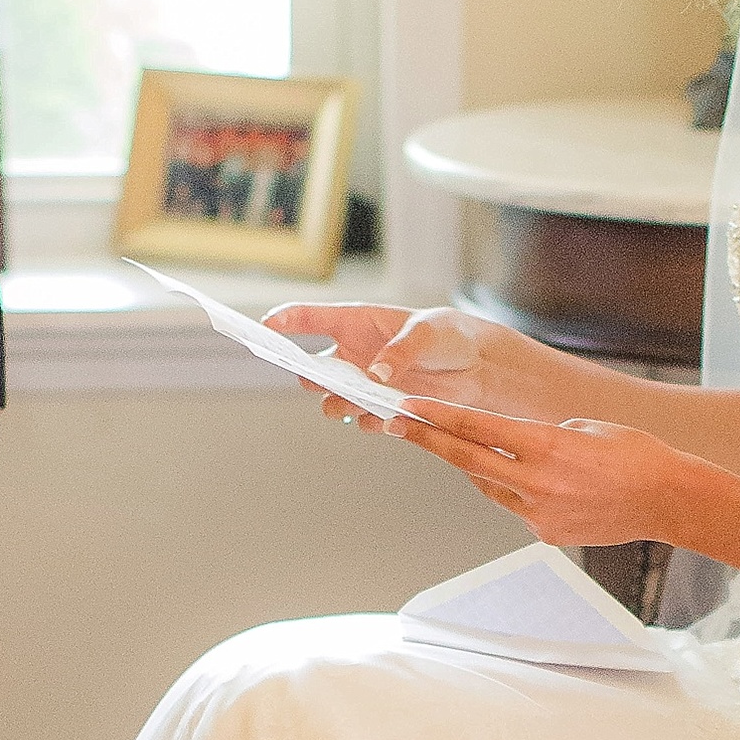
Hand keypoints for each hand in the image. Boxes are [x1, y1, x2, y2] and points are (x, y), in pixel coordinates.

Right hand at [261, 302, 576, 424]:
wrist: (476, 366)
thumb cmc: (448, 335)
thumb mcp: (426, 335)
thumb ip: (399, 353)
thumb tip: (375, 376)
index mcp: (356, 322)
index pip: (308, 318)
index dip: (283, 322)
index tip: (263, 329)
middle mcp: (353, 353)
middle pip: (312, 368)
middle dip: (309, 377)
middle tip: (317, 381)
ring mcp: (364, 382)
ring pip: (332, 399)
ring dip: (336, 404)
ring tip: (347, 404)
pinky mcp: (381, 406)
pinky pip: (361, 419)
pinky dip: (366, 420)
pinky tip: (379, 419)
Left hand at [383, 397, 687, 547]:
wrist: (668, 500)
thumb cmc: (636, 455)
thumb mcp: (584, 427)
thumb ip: (540, 435)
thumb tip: (512, 444)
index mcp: (546, 445)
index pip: (478, 428)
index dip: (438, 417)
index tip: (409, 408)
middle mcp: (536, 481)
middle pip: (467, 459)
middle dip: (428, 440)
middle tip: (396, 425)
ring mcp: (539, 512)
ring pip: (490, 485)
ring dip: (476, 466)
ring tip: (467, 448)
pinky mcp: (546, 534)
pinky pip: (516, 507)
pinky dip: (515, 491)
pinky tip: (535, 482)